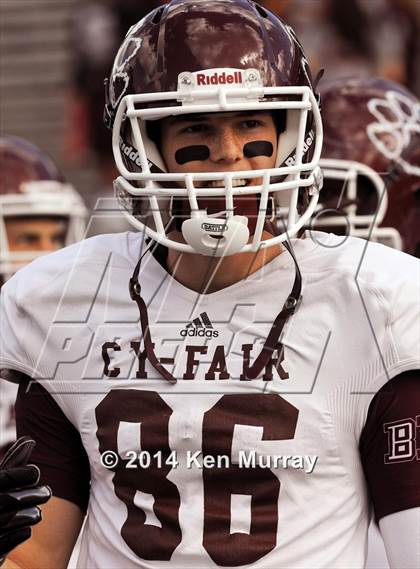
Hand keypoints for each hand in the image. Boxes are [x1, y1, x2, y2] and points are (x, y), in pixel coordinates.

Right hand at [0, 437, 50, 564]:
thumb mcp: (2, 480)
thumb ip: (14, 463)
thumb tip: (30, 440)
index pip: (3, 479)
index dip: (18, 475)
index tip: (36, 472)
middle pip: (4, 501)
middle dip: (28, 495)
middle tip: (48, 492)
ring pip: (2, 522)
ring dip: (23, 516)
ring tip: (39, 513)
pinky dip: (13, 537)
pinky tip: (26, 531)